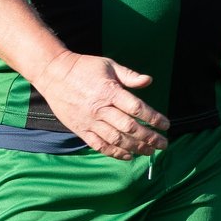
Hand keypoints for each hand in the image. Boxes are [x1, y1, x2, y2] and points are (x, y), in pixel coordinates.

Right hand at [33, 52, 169, 157]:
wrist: (54, 75)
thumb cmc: (84, 68)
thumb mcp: (108, 65)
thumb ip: (129, 75)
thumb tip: (149, 81)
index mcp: (110, 91)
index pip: (137, 109)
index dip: (154, 118)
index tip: (166, 125)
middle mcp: (100, 109)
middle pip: (129, 128)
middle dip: (150, 138)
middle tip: (163, 144)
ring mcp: (90, 121)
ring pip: (116, 140)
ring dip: (136, 148)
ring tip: (150, 151)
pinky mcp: (80, 129)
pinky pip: (100, 145)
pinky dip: (115, 153)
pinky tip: (129, 155)